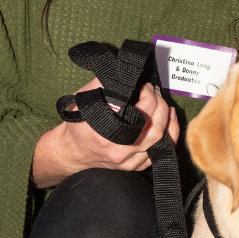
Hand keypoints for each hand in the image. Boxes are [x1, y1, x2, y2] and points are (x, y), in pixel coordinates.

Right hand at [31, 80, 178, 186]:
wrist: (69, 151)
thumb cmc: (77, 123)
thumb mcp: (84, 98)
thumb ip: (103, 83)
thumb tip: (122, 70)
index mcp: (107, 134)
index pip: (141, 114)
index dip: (149, 96)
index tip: (146, 86)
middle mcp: (119, 151)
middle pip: (155, 129)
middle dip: (161, 106)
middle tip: (156, 93)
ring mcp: (127, 162)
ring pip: (161, 144)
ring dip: (168, 122)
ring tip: (167, 106)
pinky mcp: (132, 167)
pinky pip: (158, 155)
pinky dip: (167, 138)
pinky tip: (167, 123)